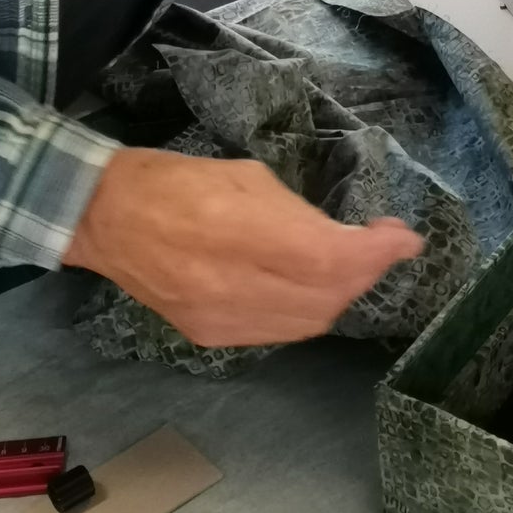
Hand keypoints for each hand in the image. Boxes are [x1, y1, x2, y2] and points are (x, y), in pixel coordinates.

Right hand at [64, 149, 422, 347]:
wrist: (106, 217)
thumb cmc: (177, 181)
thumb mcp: (247, 176)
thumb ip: (298, 214)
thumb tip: (343, 237)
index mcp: (240, 230)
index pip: (331, 258)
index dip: (378, 253)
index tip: (405, 238)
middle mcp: (232, 284)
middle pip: (328, 298)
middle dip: (365, 273)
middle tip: (378, 246)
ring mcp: (220, 318)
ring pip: (308, 323)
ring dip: (339, 295)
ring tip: (348, 266)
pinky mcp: (209, 336)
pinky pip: (278, 333)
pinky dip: (306, 313)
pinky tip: (309, 289)